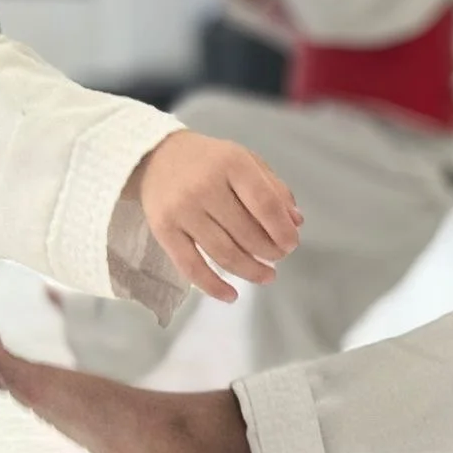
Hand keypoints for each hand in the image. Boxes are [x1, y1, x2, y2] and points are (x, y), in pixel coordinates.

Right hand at [134, 132, 301, 302]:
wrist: (156, 157)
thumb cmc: (209, 161)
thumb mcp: (245, 161)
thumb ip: (273, 188)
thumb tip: (296, 222)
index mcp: (231, 163)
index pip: (265, 204)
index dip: (282, 230)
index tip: (291, 244)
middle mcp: (205, 186)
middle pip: (246, 233)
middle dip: (269, 252)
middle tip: (278, 258)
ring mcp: (182, 210)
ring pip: (223, 253)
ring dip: (250, 271)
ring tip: (266, 276)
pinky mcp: (163, 230)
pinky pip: (191, 266)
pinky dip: (213, 286)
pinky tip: (231, 295)